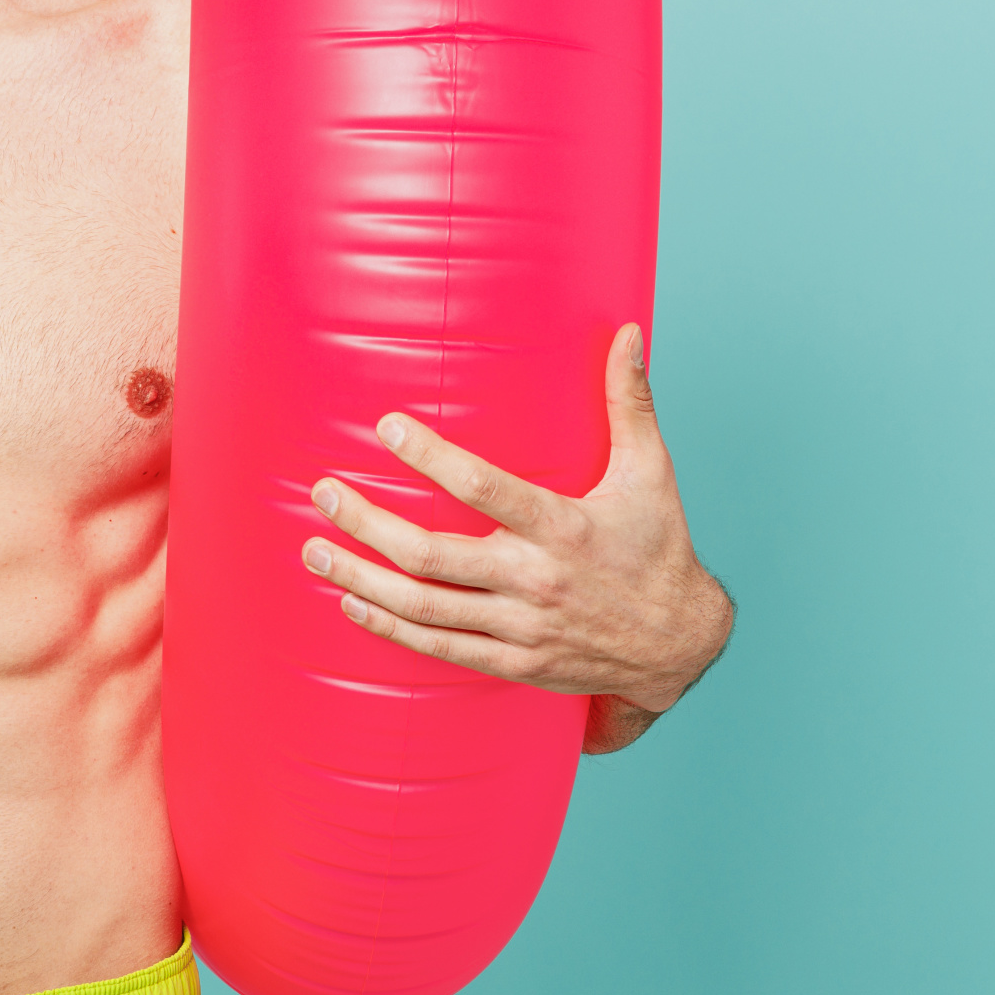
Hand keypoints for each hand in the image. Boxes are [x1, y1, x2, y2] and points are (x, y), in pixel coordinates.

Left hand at [302, 327, 731, 753]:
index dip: (431, 457)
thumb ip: (629, 402)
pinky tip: (354, 603)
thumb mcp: (651, 473)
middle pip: (432, 554)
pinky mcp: (514, 662)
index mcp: (563, 527)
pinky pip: (441, 648)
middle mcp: (535, 580)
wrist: (679, 644)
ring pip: (425, 606)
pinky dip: (393, 628)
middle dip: (369, 525)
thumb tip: (625, 332)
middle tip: (324, 494)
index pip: (483, 488)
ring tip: (314, 552)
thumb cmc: (660, 548)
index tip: (387, 427)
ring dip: (362, 579)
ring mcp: (520, 627)